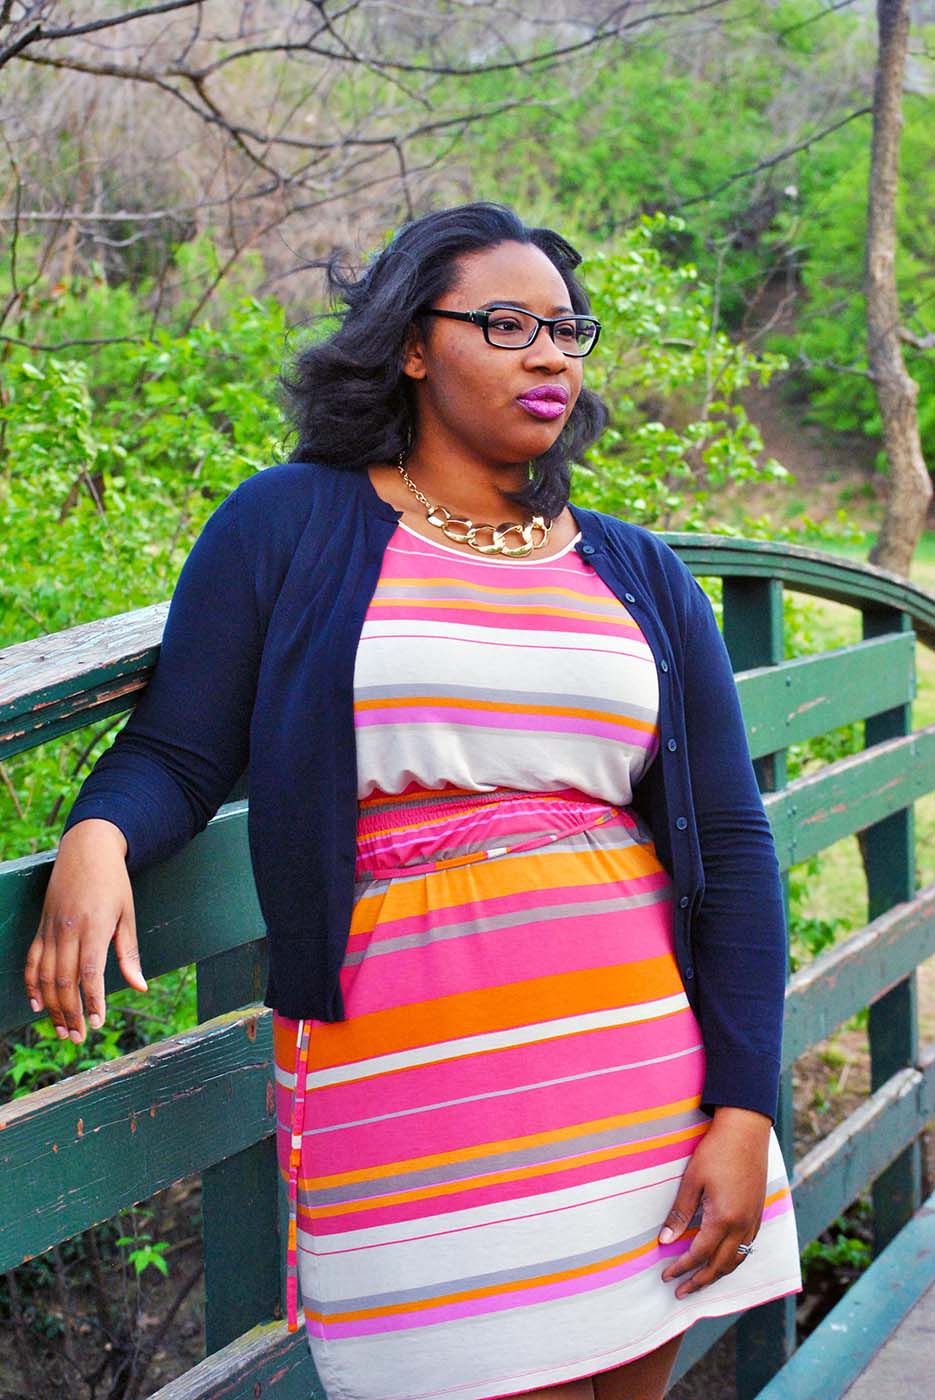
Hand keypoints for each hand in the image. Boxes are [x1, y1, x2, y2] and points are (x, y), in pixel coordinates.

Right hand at [24, 819, 146, 1044]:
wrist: (87, 849)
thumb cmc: (113, 882)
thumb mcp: (127, 914)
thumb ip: (128, 953)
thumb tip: (139, 987)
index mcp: (94, 927)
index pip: (89, 973)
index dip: (91, 1001)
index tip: (97, 1023)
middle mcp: (68, 930)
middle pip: (63, 980)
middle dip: (70, 1013)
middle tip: (77, 1037)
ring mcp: (51, 929)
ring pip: (44, 975)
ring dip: (51, 1006)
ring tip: (60, 1030)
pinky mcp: (42, 927)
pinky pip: (32, 960)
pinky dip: (31, 984)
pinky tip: (38, 1005)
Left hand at [658, 1106, 770, 1297]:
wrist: (746, 1131)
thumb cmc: (716, 1151)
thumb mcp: (692, 1181)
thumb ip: (680, 1213)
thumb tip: (665, 1241)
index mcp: (724, 1219)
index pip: (699, 1254)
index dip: (682, 1268)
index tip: (666, 1276)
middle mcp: (742, 1226)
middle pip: (720, 1265)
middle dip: (699, 1281)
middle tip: (680, 1292)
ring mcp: (753, 1221)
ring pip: (736, 1260)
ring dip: (717, 1275)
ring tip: (700, 1282)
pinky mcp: (758, 1213)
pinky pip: (747, 1248)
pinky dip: (733, 1260)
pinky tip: (723, 1260)